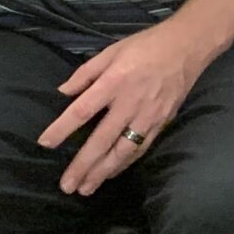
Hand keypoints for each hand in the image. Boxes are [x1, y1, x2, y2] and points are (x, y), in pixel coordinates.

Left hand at [39, 17, 214, 195]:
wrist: (187, 47)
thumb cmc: (145, 46)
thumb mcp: (111, 51)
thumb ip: (86, 73)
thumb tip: (63, 92)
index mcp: (114, 82)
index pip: (82, 110)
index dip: (63, 128)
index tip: (45, 143)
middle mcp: (129, 103)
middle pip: (102, 140)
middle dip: (83, 165)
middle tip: (67, 186)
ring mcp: (147, 116)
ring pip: (123, 151)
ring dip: (103, 172)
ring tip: (86, 188)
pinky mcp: (161, 122)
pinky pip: (141, 148)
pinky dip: (125, 163)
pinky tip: (112, 173)